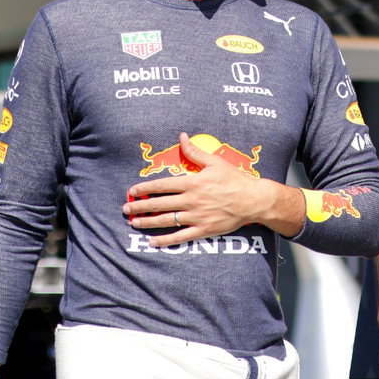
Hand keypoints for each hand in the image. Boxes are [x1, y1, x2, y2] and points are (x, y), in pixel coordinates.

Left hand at [122, 133, 273, 246]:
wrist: (252, 200)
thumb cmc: (234, 179)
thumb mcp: (214, 162)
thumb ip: (194, 152)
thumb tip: (182, 137)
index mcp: (192, 182)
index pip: (162, 185)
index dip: (145, 188)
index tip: (132, 191)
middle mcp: (191, 200)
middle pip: (160, 203)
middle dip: (140, 206)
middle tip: (126, 208)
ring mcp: (196, 216)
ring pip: (166, 220)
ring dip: (148, 222)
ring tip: (134, 222)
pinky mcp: (203, 230)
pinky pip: (180, 236)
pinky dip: (165, 240)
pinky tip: (153, 241)